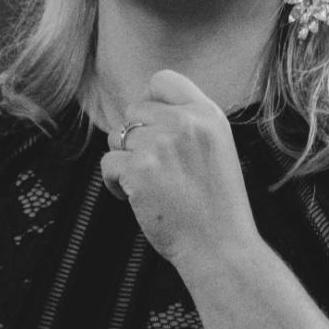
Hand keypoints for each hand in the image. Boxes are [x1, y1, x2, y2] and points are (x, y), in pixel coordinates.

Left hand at [100, 70, 259, 266]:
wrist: (220, 248)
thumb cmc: (216, 207)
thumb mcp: (216, 149)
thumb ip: (187, 124)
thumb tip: (142, 112)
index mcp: (208, 115)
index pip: (163, 80)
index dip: (151, 101)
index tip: (153, 127)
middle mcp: (185, 122)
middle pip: (135, 111)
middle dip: (136, 138)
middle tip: (156, 170)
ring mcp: (160, 144)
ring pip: (118, 137)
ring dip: (125, 162)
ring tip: (150, 187)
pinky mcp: (138, 169)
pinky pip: (108, 163)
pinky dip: (115, 184)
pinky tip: (138, 199)